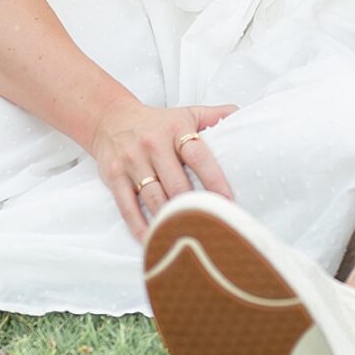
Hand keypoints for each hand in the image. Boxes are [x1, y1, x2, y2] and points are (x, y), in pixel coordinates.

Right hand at [88, 98, 236, 239]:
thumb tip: (244, 117)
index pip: (199, 156)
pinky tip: (152, 240)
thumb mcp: (187, 113)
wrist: (110, 119)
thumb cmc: (157, 122)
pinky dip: (140, 227)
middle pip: (176, 183)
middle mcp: (154, 145)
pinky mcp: (114, 177)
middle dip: (193, 206)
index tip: (228, 200)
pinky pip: (127, 207)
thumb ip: (216, 116)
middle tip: (209, 226)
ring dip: (169, 219)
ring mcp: (132, 162)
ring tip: (185, 238)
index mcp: (176, 130)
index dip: (214, 179)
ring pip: (153, 198)